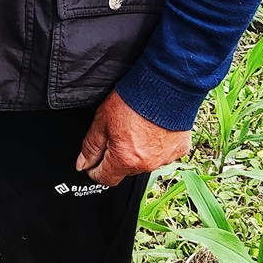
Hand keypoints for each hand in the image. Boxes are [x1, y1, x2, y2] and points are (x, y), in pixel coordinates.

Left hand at [76, 92, 190, 186]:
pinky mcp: (180, 149)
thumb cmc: (134, 99)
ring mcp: (165, 158)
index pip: (105, 178)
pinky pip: (163, 153)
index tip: (93, 161)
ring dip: (139, 151)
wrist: (165, 84)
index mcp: (125, 160)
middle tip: (117, 133)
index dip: (95, 170)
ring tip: (137, 127)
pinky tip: (154, 128)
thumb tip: (83, 164)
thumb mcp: (102, 120)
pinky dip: (157, 145)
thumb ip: (91, 146)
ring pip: (145, 162)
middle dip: (118, 156)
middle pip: (125, 169)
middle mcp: (146, 164)